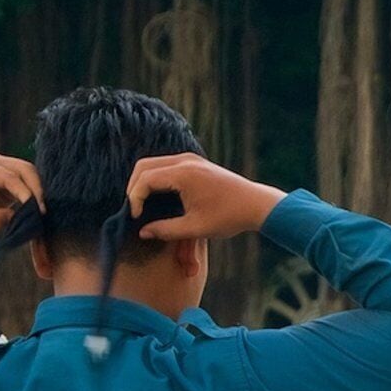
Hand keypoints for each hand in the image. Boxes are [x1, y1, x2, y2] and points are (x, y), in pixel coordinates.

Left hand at [0, 155, 43, 244]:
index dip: (26, 194)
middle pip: (24, 168)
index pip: (9, 178)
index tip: (37, 213)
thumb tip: (14, 217)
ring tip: (41, 212)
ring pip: (29, 172)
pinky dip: (35, 192)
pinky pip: (28, 179)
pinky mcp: (8, 175)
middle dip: (36, 189)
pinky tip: (37, 208)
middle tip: (43, 212)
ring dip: (38, 190)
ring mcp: (1, 166)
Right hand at [126, 152, 284, 242]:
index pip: (145, 179)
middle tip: (134, 209)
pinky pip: (165, 165)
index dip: (135, 198)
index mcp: (184, 173)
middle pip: (144, 165)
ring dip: (143, 182)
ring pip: (153, 163)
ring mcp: (190, 158)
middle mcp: (185, 160)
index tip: (136, 217)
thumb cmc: (229, 217)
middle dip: (134, 187)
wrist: (256, 204)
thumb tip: (142, 232)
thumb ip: (166, 230)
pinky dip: (156, 178)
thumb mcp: (196, 228)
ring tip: (142, 205)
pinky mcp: (194, 162)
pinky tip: (156, 198)